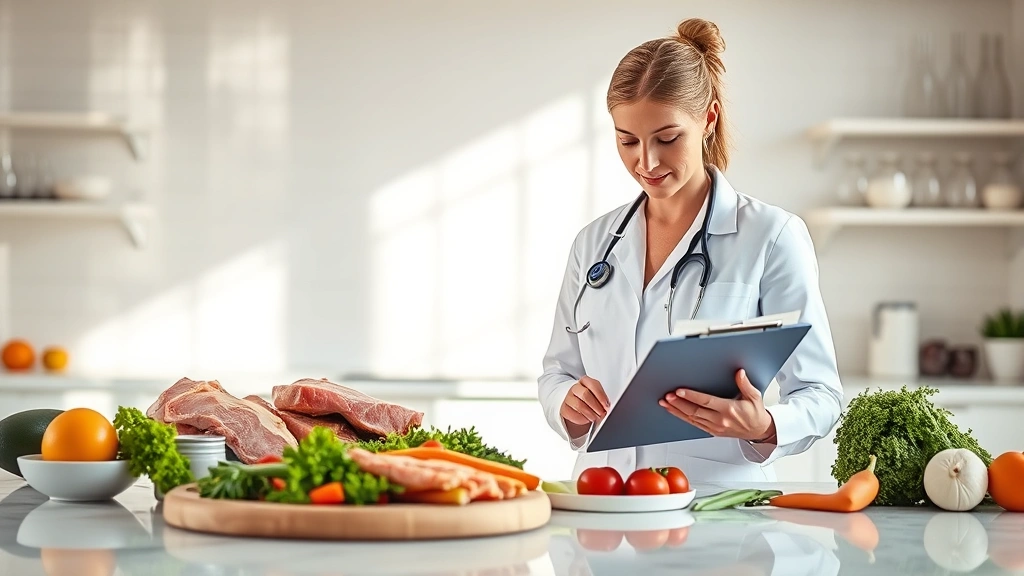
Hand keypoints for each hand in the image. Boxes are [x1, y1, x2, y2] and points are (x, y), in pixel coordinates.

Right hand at [560, 376, 609, 427]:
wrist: (576, 405)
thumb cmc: (589, 399)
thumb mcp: (597, 395)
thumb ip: (602, 398)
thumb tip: (607, 406)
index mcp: (585, 381)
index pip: (593, 384)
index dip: (601, 395)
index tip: (606, 405)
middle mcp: (575, 388)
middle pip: (585, 394)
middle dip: (595, 406)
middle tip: (602, 413)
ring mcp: (568, 398)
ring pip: (579, 405)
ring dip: (590, 413)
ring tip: (596, 417)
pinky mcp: (564, 409)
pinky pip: (572, 414)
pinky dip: (582, 419)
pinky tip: (587, 419)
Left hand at [659, 369, 775, 442]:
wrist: (758, 431)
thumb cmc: (755, 414)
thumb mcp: (754, 397)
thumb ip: (745, 384)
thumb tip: (739, 372)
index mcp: (729, 410)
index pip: (706, 402)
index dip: (691, 396)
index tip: (680, 391)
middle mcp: (720, 420)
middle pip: (695, 411)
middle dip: (679, 403)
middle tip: (667, 396)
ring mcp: (715, 427)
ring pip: (691, 418)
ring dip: (677, 410)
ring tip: (665, 403)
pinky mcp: (712, 431)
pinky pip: (694, 424)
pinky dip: (682, 417)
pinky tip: (674, 411)